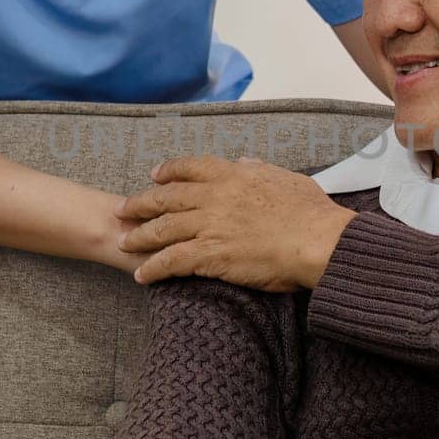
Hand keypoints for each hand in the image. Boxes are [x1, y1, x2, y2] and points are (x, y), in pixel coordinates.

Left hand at [114, 156, 356, 290]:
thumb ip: (259, 170)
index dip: (168, 172)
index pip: (190, 168)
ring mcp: (209, 225)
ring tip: (123, 242)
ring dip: (139, 236)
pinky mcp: (209, 255)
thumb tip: (244, 163)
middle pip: (166, 198)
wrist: (316, 240)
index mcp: (233, 175)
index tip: (154, 176)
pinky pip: (171, 261)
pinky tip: (141, 276)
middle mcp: (214, 197)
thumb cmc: (310, 212)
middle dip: (139, 203)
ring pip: (162, 229)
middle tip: (122, 209)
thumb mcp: (285, 179)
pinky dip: (153, 268)